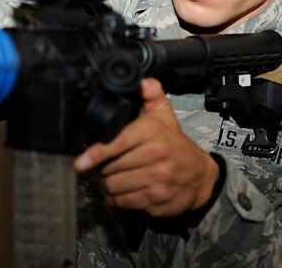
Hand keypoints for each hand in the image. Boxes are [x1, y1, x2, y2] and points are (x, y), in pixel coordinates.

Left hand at [73, 78, 218, 216]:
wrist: (201, 176)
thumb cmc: (177, 145)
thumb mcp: (166, 115)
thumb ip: (151, 93)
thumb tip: (140, 80)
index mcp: (153, 132)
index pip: (117, 143)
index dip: (96, 153)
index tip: (81, 162)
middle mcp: (155, 155)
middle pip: (110, 167)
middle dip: (102, 167)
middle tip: (108, 162)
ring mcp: (156, 179)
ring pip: (114, 185)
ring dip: (108, 183)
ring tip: (116, 175)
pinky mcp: (155, 200)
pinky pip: (123, 201)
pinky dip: (117, 198)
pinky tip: (123, 189)